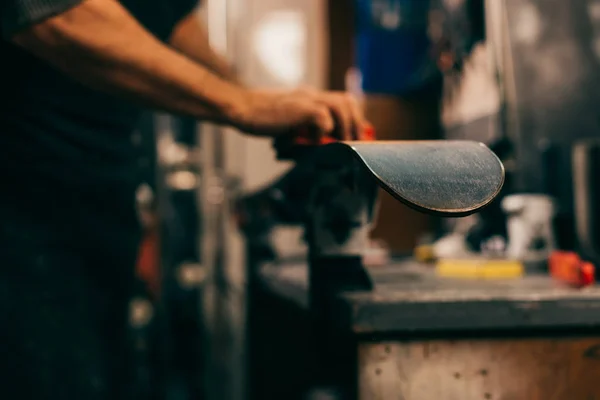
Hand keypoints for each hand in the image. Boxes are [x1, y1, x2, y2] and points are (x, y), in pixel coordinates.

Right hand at [232, 87, 366, 139]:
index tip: (356, 137)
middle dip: (356, 123)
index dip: (353, 119)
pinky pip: (322, 118)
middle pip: (347, 101)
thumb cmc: (260, 119)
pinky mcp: (300, 107)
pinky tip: (313, 141)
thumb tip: (318, 146)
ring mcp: (306, 99)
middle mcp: (312, 95)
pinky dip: (322, 132)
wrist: (242, 108)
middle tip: (356, 142)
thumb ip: (303, 129)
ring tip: (342, 144)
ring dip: (345, 127)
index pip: (342, 102)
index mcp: (310, 97)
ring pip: (341, 106)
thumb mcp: (287, 124)